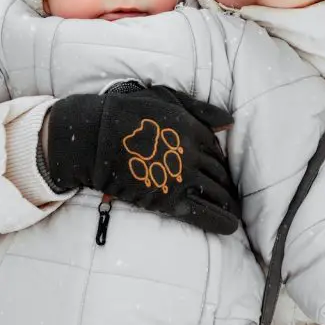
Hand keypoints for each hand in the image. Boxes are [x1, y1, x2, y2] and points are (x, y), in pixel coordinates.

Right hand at [45, 84, 239, 234]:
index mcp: (193, 129)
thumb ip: (199, 110)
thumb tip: (229, 123)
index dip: (218, 160)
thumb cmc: (127, 113)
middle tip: (225, 190)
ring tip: (229, 209)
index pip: (216, 149)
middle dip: (224, 182)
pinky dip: (219, 221)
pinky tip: (229, 226)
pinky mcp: (167, 199)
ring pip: (216, 193)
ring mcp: (181, 178)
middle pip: (219, 172)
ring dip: (225, 201)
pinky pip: (202, 213)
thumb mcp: (165, 98)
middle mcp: (192, 154)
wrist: (95, 138)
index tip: (215, 167)